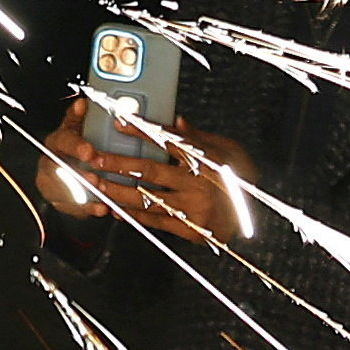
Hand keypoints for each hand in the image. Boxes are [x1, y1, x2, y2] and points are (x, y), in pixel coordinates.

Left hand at [41, 99, 257, 243]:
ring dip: (116, 192)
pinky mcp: (188, 228)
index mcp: (205, 160)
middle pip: (150, 171)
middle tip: (95, 158)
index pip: (168, 141)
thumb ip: (199, 138)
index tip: (119, 122)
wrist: (255, 219)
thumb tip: (176, 121)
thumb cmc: (239, 179)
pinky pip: (154, 221)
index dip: (141, 131)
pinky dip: (131, 215)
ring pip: (146, 198)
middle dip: (118, 164)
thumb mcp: (228, 151)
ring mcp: (191, 208)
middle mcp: (197, 183)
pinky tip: (112, 209)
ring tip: (94, 184)